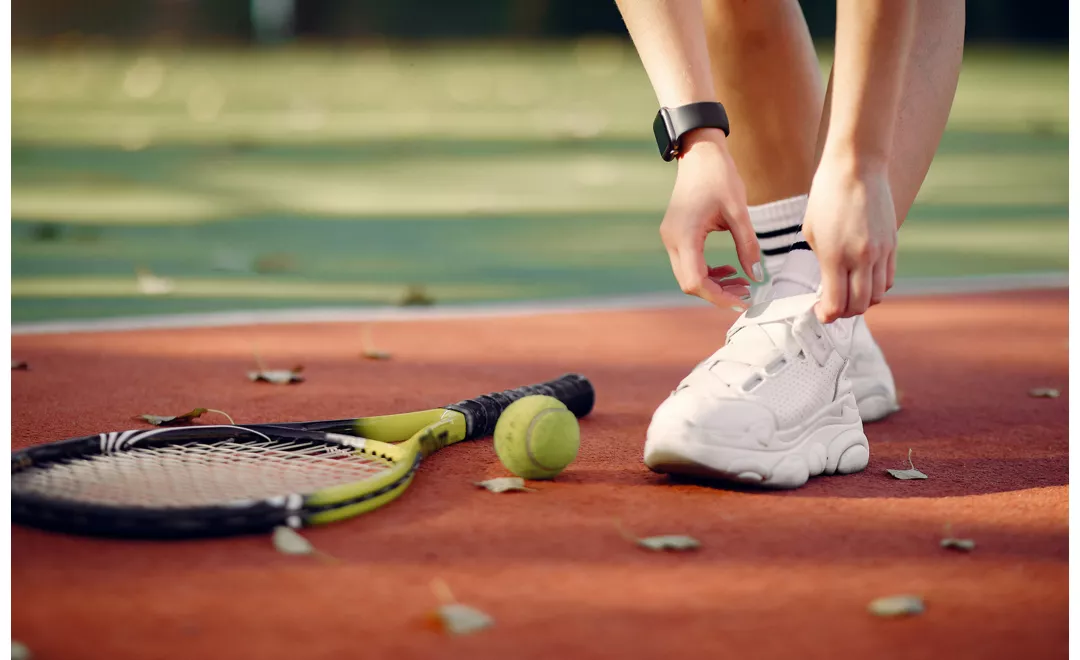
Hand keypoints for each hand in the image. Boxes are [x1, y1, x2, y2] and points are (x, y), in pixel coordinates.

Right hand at [659, 129, 760, 307]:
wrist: (699, 152)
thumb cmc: (719, 176)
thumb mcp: (739, 211)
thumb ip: (747, 246)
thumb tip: (757, 276)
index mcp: (685, 236)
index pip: (696, 281)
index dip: (718, 297)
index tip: (743, 301)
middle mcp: (672, 240)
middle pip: (689, 283)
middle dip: (717, 294)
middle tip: (746, 294)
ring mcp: (671, 238)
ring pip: (688, 276)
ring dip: (713, 284)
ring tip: (742, 283)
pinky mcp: (676, 234)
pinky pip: (688, 263)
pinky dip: (707, 271)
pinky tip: (728, 268)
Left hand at [803, 158, 897, 322]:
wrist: (858, 167)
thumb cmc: (826, 197)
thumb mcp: (812, 232)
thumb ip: (822, 263)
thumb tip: (828, 286)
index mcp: (835, 256)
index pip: (836, 304)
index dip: (826, 315)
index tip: (819, 312)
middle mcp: (861, 258)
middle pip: (859, 306)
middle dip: (843, 313)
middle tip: (832, 307)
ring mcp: (881, 252)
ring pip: (877, 296)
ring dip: (862, 302)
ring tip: (848, 294)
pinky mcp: (893, 244)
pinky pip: (888, 278)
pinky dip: (876, 287)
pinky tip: (863, 280)